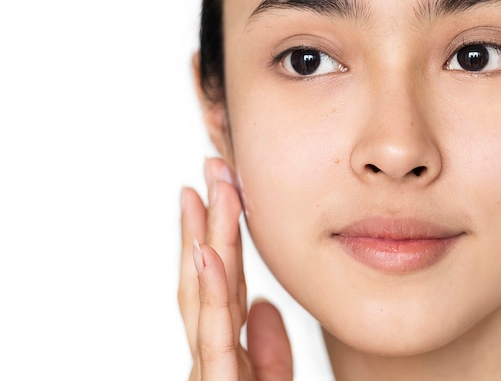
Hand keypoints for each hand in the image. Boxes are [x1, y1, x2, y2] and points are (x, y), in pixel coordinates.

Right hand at [179, 158, 292, 379]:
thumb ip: (269, 351)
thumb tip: (264, 306)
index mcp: (226, 349)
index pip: (223, 282)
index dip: (220, 236)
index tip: (220, 191)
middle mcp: (211, 352)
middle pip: (206, 277)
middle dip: (206, 221)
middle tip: (210, 168)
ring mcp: (208, 369)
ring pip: (203, 294)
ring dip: (205, 238)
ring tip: (206, 191)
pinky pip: (214, 335)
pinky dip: (209, 290)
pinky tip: (205, 250)